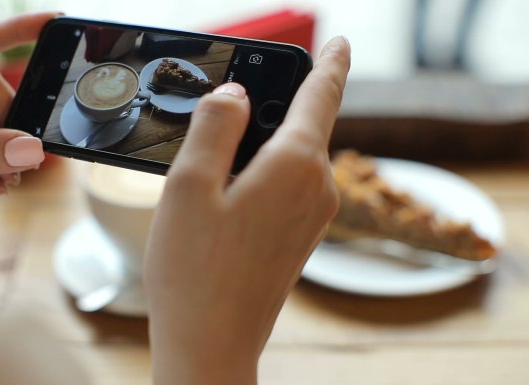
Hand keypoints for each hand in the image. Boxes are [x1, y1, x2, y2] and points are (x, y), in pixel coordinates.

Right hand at [144, 37, 350, 384]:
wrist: (212, 343)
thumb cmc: (195, 271)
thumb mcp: (189, 184)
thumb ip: (213, 126)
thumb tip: (233, 95)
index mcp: (295, 165)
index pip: (321, 93)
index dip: (328, 61)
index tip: (339, 41)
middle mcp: (316, 188)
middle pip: (299, 124)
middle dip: (268, 108)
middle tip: (222, 110)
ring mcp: (312, 216)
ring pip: (290, 156)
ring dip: (256, 146)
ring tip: (209, 164)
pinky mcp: (299, 236)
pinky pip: (286, 184)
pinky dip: (260, 173)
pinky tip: (223, 194)